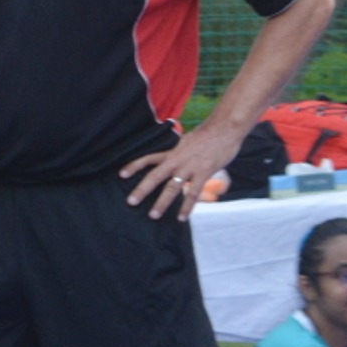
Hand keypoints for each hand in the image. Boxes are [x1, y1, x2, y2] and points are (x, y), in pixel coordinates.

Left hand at [121, 125, 242, 221]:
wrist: (225, 128)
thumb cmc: (209, 135)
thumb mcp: (188, 141)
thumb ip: (181, 152)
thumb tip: (175, 158)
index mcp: (173, 152)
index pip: (149, 158)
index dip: (135, 166)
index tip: (121, 174)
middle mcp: (177, 160)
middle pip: (155, 175)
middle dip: (142, 189)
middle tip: (131, 202)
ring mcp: (190, 167)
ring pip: (172, 187)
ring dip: (162, 202)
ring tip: (153, 215)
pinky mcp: (203, 173)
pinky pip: (192, 193)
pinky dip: (186, 207)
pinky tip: (181, 218)